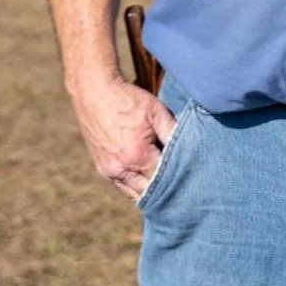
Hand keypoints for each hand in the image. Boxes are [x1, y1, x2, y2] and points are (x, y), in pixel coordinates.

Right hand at [69, 75, 176, 201]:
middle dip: (164, 188)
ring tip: (166, 186)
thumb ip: (172, 132)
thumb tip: (188, 148)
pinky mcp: (101, 167)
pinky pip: (121, 185)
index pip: (163, 178)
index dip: (177, 176)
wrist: (95, 92)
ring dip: (148, 190)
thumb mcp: (156, 112)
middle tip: (181, 184)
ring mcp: (108, 170)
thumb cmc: (127, 100)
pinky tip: (146, 180)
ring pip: (133, 193)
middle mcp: (120, 169)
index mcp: (136, 156)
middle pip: (148, 191)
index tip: (190, 174)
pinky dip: (134, 186)